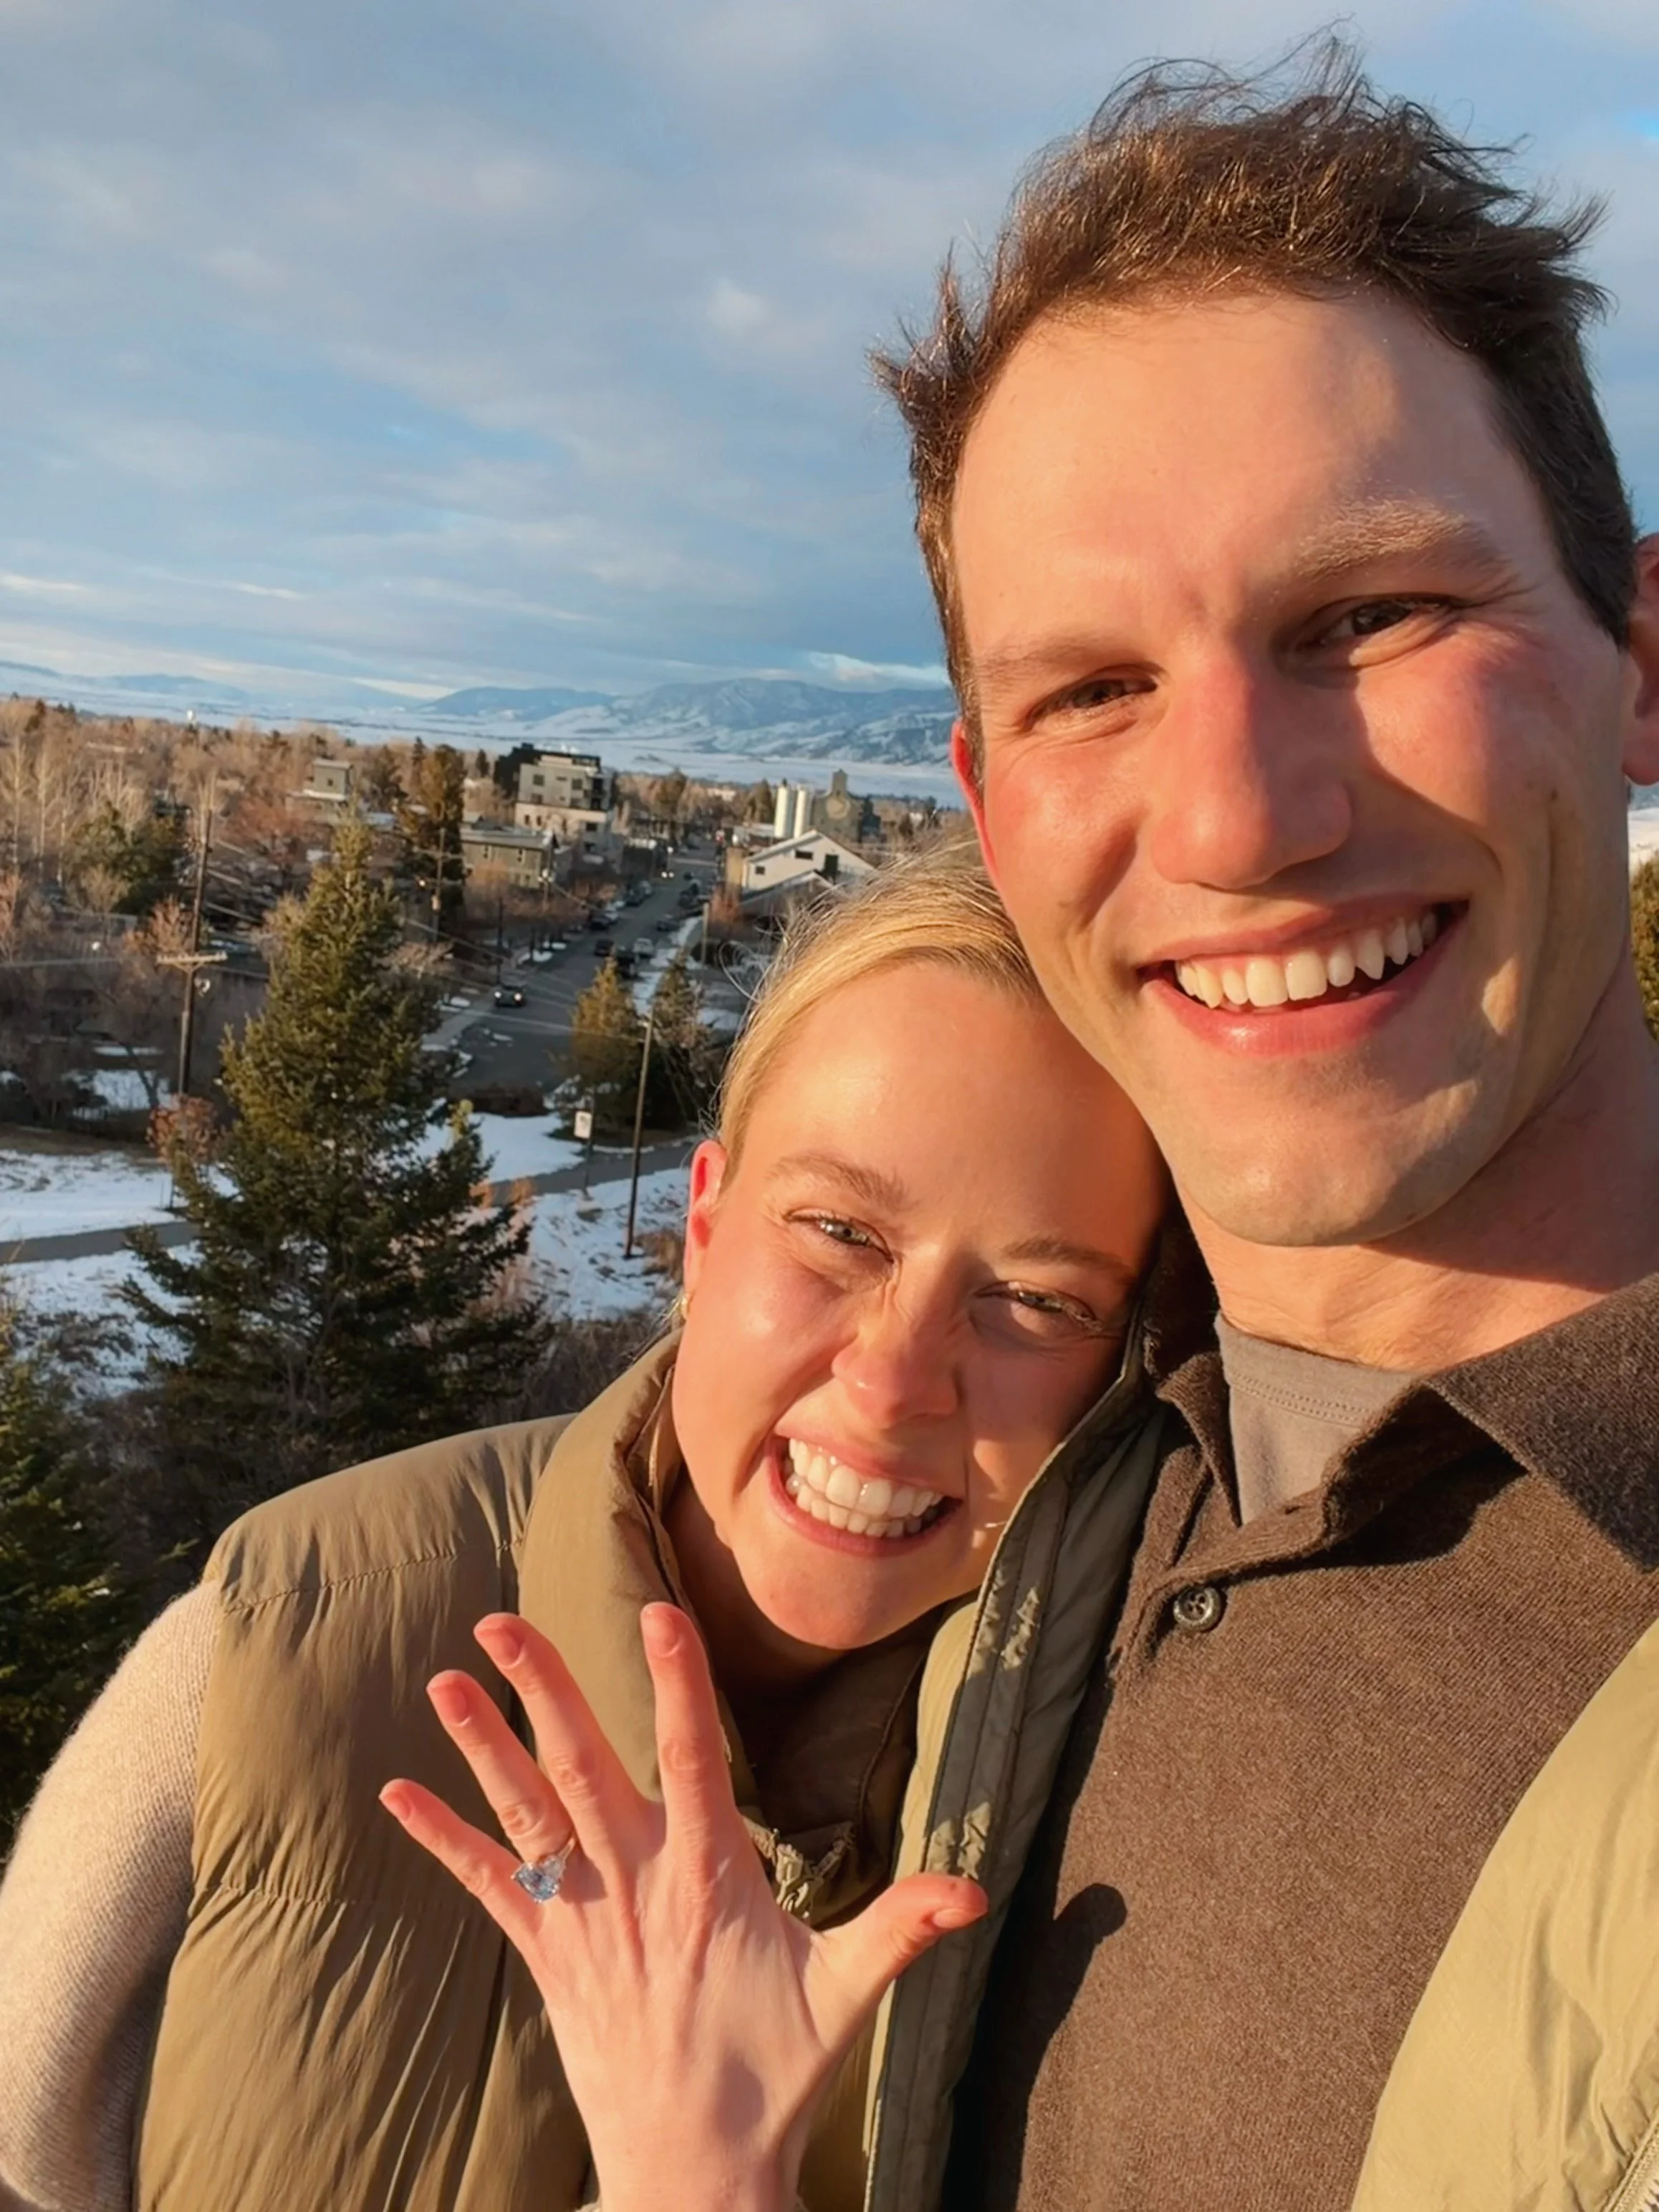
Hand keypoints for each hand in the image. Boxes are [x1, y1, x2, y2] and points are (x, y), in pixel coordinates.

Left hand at [380, 1604, 985, 2211]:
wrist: (694, 2174)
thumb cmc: (774, 2075)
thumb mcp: (847, 1997)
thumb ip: (905, 1928)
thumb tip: (978, 1888)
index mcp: (707, 1880)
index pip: (693, 1759)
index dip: (677, 1683)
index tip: (658, 1613)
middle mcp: (634, 1888)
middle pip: (581, 1768)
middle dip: (541, 1691)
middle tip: (501, 1622)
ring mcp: (583, 1923)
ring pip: (525, 1815)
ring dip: (481, 1747)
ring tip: (443, 1682)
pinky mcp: (548, 1959)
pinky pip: (488, 1887)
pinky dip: (443, 1839)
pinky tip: (400, 1796)